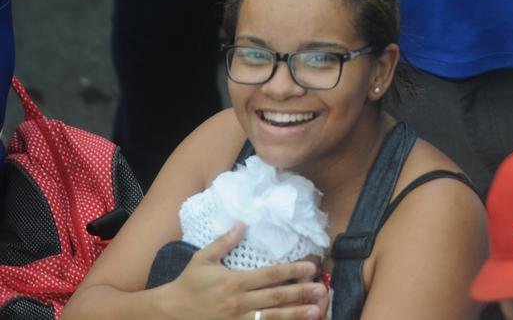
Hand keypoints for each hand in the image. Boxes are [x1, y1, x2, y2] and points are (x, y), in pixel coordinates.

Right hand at [161, 224, 326, 319]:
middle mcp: (238, 302)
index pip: (269, 275)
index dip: (291, 271)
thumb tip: (243, 223)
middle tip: (322, 290)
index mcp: (234, 281)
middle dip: (300, 293)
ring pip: (271, 317)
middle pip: (275, 297)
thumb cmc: (187, 283)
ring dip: (295, 315)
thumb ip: (224, 241)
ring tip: (315, 312)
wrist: (169, 312)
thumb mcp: (203, 259)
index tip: (311, 267)